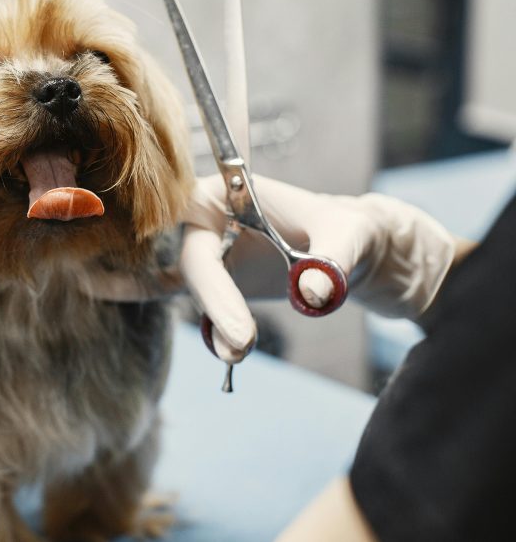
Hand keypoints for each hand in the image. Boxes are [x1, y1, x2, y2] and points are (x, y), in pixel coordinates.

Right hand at [180, 174, 457, 361]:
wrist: (350, 250)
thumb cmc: (345, 228)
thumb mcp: (346, 234)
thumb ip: (330, 259)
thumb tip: (311, 294)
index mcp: (224, 191)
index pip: (195, 224)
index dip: (203, 264)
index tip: (228, 309)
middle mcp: (206, 221)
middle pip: (194, 263)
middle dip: (214, 302)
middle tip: (243, 341)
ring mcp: (209, 254)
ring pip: (197, 290)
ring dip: (215, 324)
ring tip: (239, 353)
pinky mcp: (216, 284)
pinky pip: (203, 307)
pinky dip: (208, 329)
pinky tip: (226, 351)